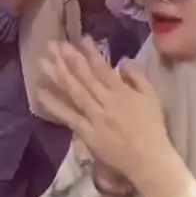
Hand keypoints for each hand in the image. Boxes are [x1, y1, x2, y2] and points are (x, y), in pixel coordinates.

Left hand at [39, 37, 191, 196]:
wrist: (148, 159)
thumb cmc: (153, 126)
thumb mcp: (152, 96)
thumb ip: (137, 77)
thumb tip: (122, 61)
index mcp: (122, 91)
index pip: (102, 68)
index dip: (90, 52)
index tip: (81, 38)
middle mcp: (105, 101)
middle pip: (83, 77)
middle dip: (68, 59)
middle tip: (54, 45)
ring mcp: (94, 117)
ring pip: (73, 93)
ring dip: (57, 76)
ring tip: (43, 62)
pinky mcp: (87, 133)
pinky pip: (69, 117)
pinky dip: (55, 105)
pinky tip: (42, 94)